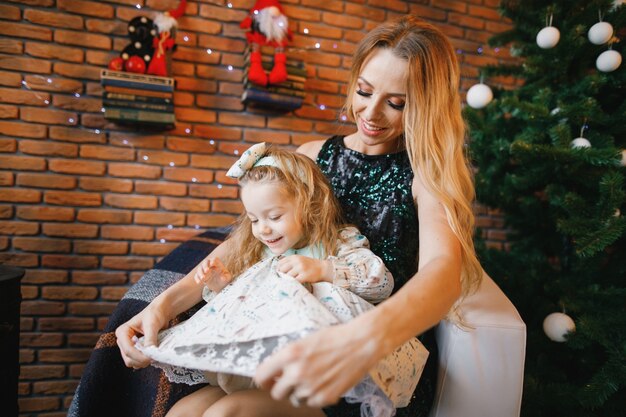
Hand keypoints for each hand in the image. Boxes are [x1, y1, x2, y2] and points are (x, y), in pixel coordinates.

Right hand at [115, 304, 168, 368]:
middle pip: (128, 359)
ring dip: (144, 362)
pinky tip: (153, 355)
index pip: (128, 350)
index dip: (139, 357)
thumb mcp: (152, 325)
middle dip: (141, 361)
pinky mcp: (135, 351)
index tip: (152, 358)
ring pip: (133, 363)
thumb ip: (150, 338)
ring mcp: (128, 347)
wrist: (160, 313)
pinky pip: (138, 362)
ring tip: (154, 354)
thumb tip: (150, 353)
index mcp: (122, 332)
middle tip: (155, 358)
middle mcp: (123, 341)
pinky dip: (145, 361)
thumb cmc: (154, 315)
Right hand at [194, 257, 232, 291]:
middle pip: (205, 262)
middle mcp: (209, 265)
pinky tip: (199, 282)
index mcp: (217, 263)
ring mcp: (204, 270)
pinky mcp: (201, 275)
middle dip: (205, 266)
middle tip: (206, 271)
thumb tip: (222, 277)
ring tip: (203, 278)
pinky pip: (196, 275)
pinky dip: (197, 278)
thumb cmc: (225, 278)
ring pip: (200, 268)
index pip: (214, 259)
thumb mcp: (227, 278)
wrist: (220, 285)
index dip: (212, 261)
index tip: (212, 264)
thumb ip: (225, 277)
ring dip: (200, 273)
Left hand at [254, 321, 379, 407]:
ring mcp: (310, 387)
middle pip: (276, 393)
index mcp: (289, 354)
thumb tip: (276, 372)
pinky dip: (314, 397)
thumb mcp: (304, 341)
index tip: (267, 381)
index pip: (261, 375)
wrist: (361, 343)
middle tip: (290, 381)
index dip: (263, 380)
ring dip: (299, 392)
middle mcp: (297, 372)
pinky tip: (323, 383)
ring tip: (313, 378)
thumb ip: (288, 357)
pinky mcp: (324, 397)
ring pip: (294, 399)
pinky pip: (310, 403)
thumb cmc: (334, 338)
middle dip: (281, 387)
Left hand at [276, 255, 332, 283]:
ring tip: (290, 282)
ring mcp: (301, 268)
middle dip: (282, 275)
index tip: (279, 274)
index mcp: (294, 257)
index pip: (280, 262)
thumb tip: (279, 270)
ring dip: (287, 280)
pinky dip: (293, 283)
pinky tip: (294, 284)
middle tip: (284, 279)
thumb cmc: (310, 265)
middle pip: (282, 269)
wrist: (323, 268)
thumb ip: (290, 263)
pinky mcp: (304, 275)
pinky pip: (294, 281)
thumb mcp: (300, 260)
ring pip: (287, 276)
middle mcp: (296, 261)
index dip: (278, 269)